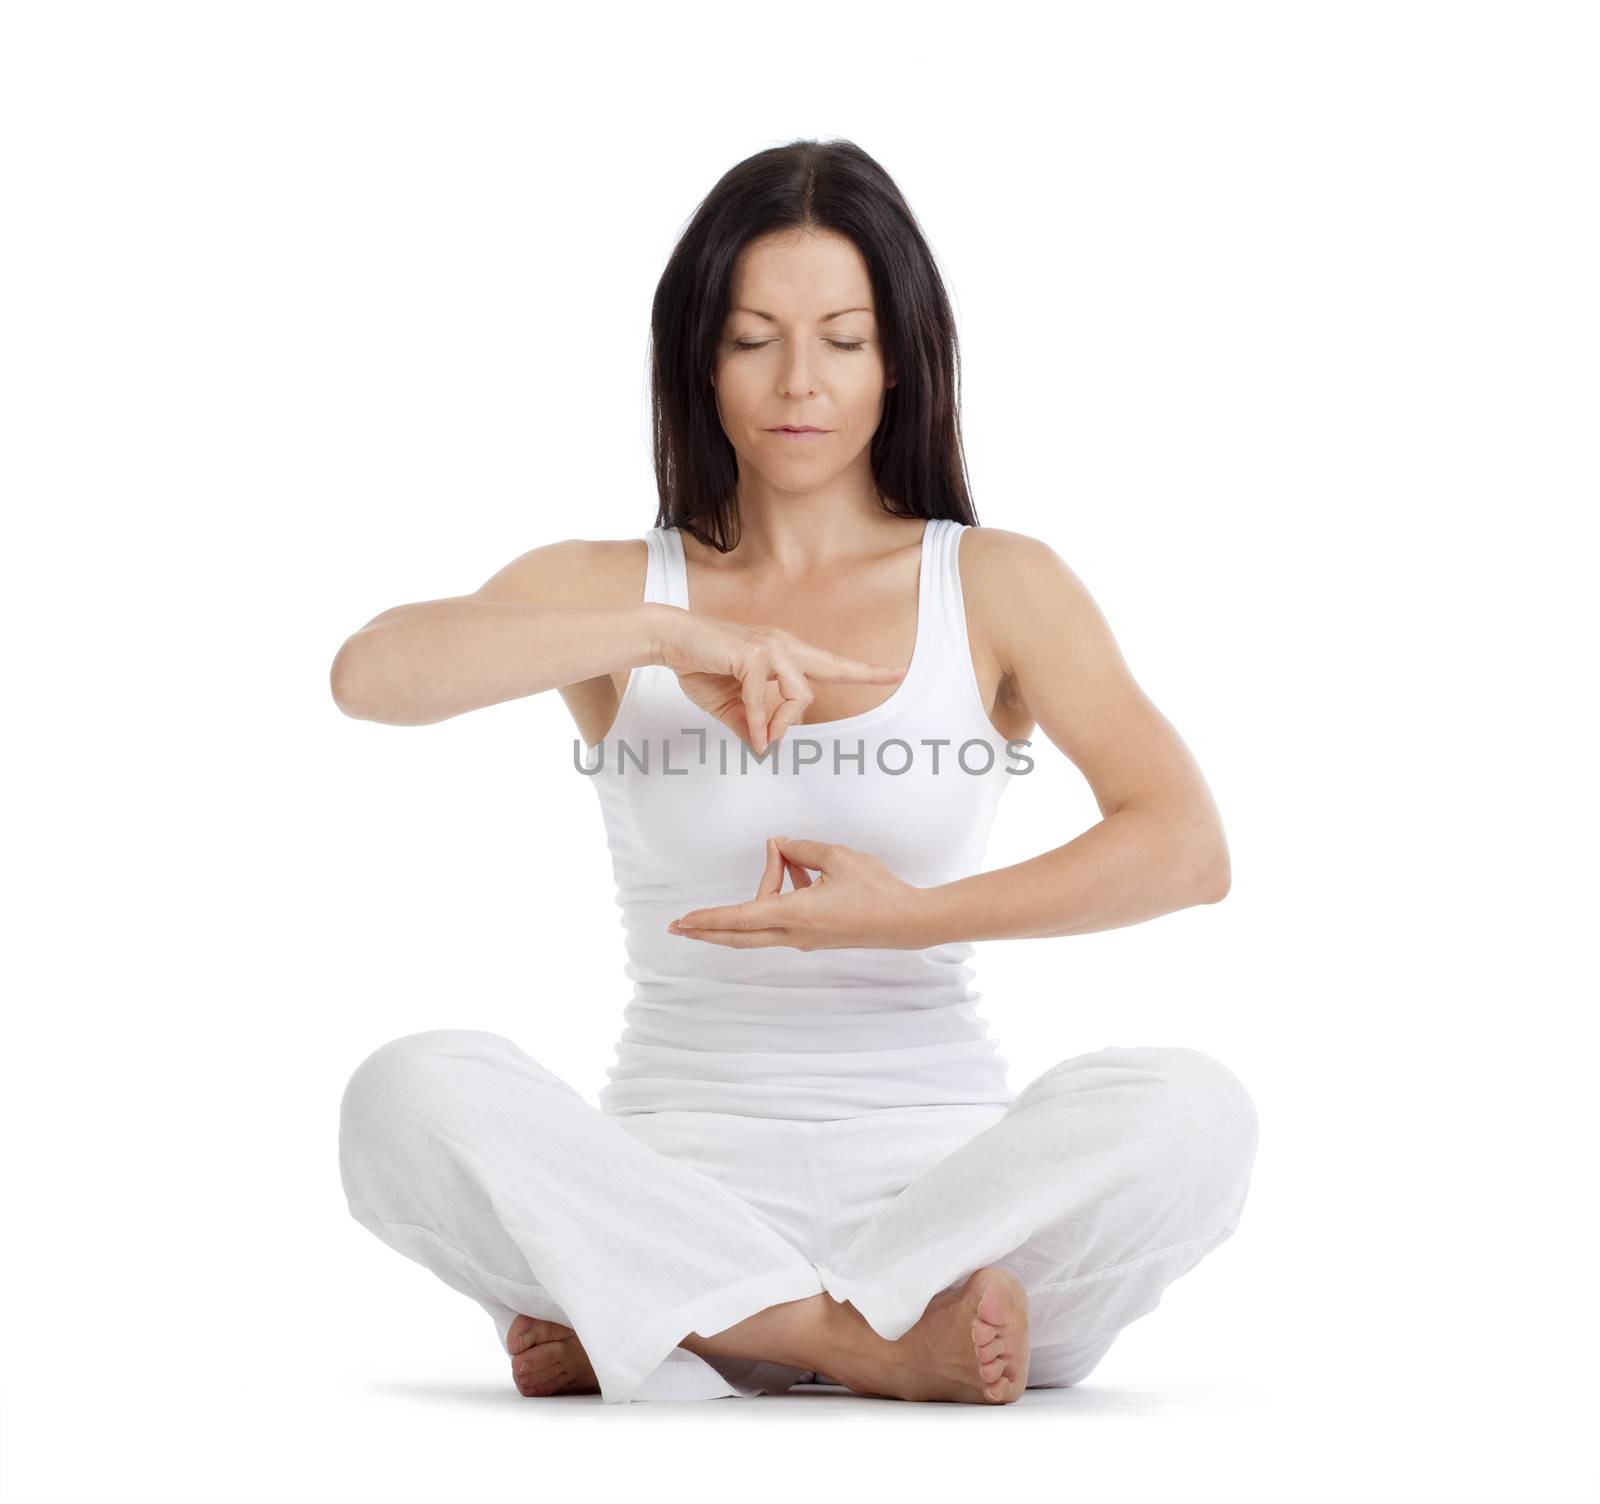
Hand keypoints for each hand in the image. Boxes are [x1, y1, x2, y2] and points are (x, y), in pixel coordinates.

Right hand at [656, 612, 904, 754]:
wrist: (669, 642)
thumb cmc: (699, 666)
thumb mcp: (730, 705)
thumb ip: (751, 723)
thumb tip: (765, 745)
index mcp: (784, 654)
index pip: (830, 663)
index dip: (863, 671)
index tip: (895, 672)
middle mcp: (784, 646)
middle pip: (830, 671)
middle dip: (854, 681)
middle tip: (868, 689)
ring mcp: (771, 647)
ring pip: (801, 695)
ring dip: (782, 723)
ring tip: (761, 736)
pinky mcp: (753, 655)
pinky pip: (764, 701)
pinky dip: (758, 722)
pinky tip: (751, 735)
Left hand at [666, 836, 929, 950]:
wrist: (905, 921)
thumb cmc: (874, 888)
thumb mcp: (836, 856)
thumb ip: (801, 849)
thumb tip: (778, 845)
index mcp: (796, 914)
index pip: (740, 917)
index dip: (708, 918)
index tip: (683, 922)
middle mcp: (794, 932)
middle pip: (738, 935)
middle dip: (706, 930)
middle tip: (677, 927)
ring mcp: (804, 938)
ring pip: (762, 921)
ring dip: (760, 890)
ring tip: (781, 853)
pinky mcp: (814, 935)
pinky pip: (782, 916)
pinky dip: (780, 892)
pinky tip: (796, 868)